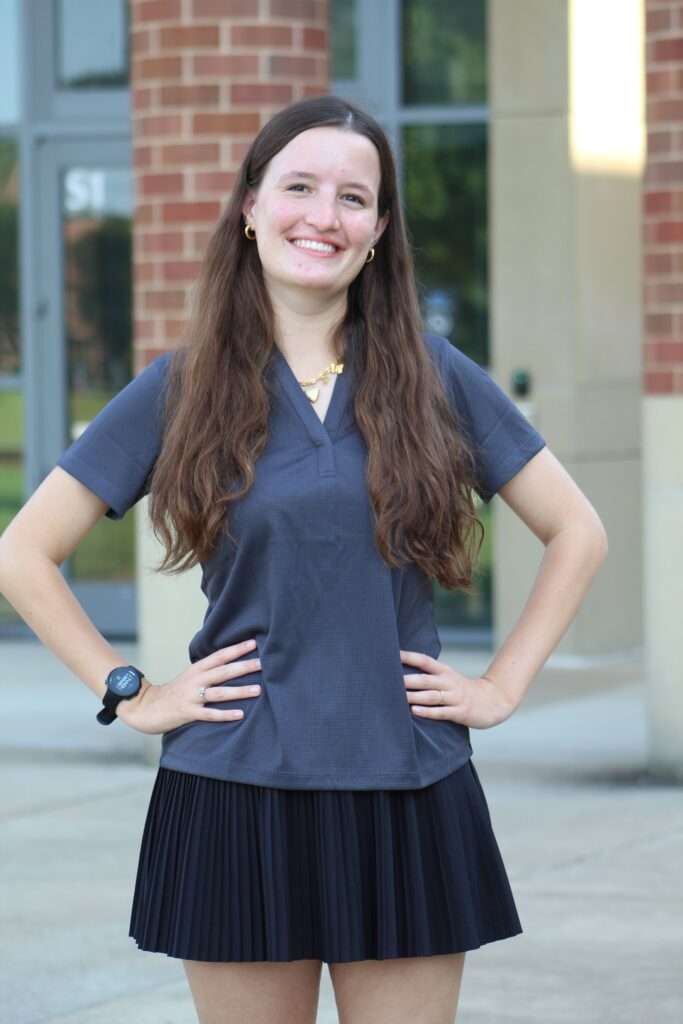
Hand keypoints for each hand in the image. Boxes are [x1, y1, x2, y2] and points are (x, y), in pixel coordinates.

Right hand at [116, 639, 261, 733]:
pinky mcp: (187, 713)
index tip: (254, 643)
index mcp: (196, 669)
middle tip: (263, 663)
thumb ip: (208, 672)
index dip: (236, 649)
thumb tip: (231, 666)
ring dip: (239, 691)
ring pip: (219, 692)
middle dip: (244, 666)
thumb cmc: (172, 693)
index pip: (219, 656)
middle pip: (223, 671)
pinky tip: (240, 715)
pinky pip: (209, 714)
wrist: (144, 707)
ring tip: (258, 689)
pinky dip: (225, 714)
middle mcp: (195, 680)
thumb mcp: (189, 677)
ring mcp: (191, 696)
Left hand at [400, 649, 516, 728]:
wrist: (493, 701)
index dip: (409, 657)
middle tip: (390, 679)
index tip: (392, 654)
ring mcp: (455, 697)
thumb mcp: (448, 678)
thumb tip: (401, 674)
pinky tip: (415, 711)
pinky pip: (442, 712)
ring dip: (415, 696)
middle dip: (408, 679)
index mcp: (444, 672)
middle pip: (426, 679)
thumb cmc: (462, 690)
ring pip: (432, 696)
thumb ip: (429, 676)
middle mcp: (449, 682)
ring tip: (399, 696)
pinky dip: (428, 712)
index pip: (425, 661)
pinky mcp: (460, 712)